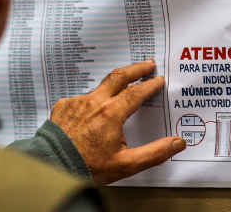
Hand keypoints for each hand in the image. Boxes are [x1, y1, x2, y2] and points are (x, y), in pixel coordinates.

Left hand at [49, 59, 185, 184]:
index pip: (136, 92)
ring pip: (99, 88)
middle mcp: (93, 102)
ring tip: (121, 90)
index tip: (159, 79)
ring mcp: (76, 102)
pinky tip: (94, 111)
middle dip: (135, 69)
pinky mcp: (64, 106)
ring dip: (112, 86)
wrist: (54, 165)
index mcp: (110, 113)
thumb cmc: (88, 166)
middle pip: (118, 77)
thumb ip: (154, 152)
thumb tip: (177, 143)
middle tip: (147, 64)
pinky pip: (82, 99)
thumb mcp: (126, 164)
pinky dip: (92, 102)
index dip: (149, 85)